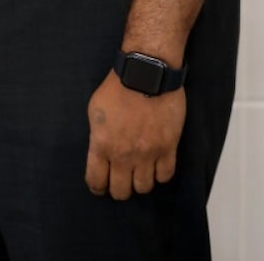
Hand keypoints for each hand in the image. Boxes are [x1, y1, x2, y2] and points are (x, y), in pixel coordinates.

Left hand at [85, 70, 185, 199]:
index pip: (96, 181)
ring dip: (140, 182)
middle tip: (121, 178)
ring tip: (140, 171)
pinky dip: (160, 174)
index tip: (101, 185)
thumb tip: (101, 152)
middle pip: (121, 192)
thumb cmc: (118, 86)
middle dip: (119, 188)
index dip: (98, 187)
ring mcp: (147, 154)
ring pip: (144, 188)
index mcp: (102, 145)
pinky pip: (165, 176)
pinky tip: (157, 165)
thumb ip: (98, 136)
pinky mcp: (168, 147)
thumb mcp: (95, 110)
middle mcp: (124, 155)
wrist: (146, 71)